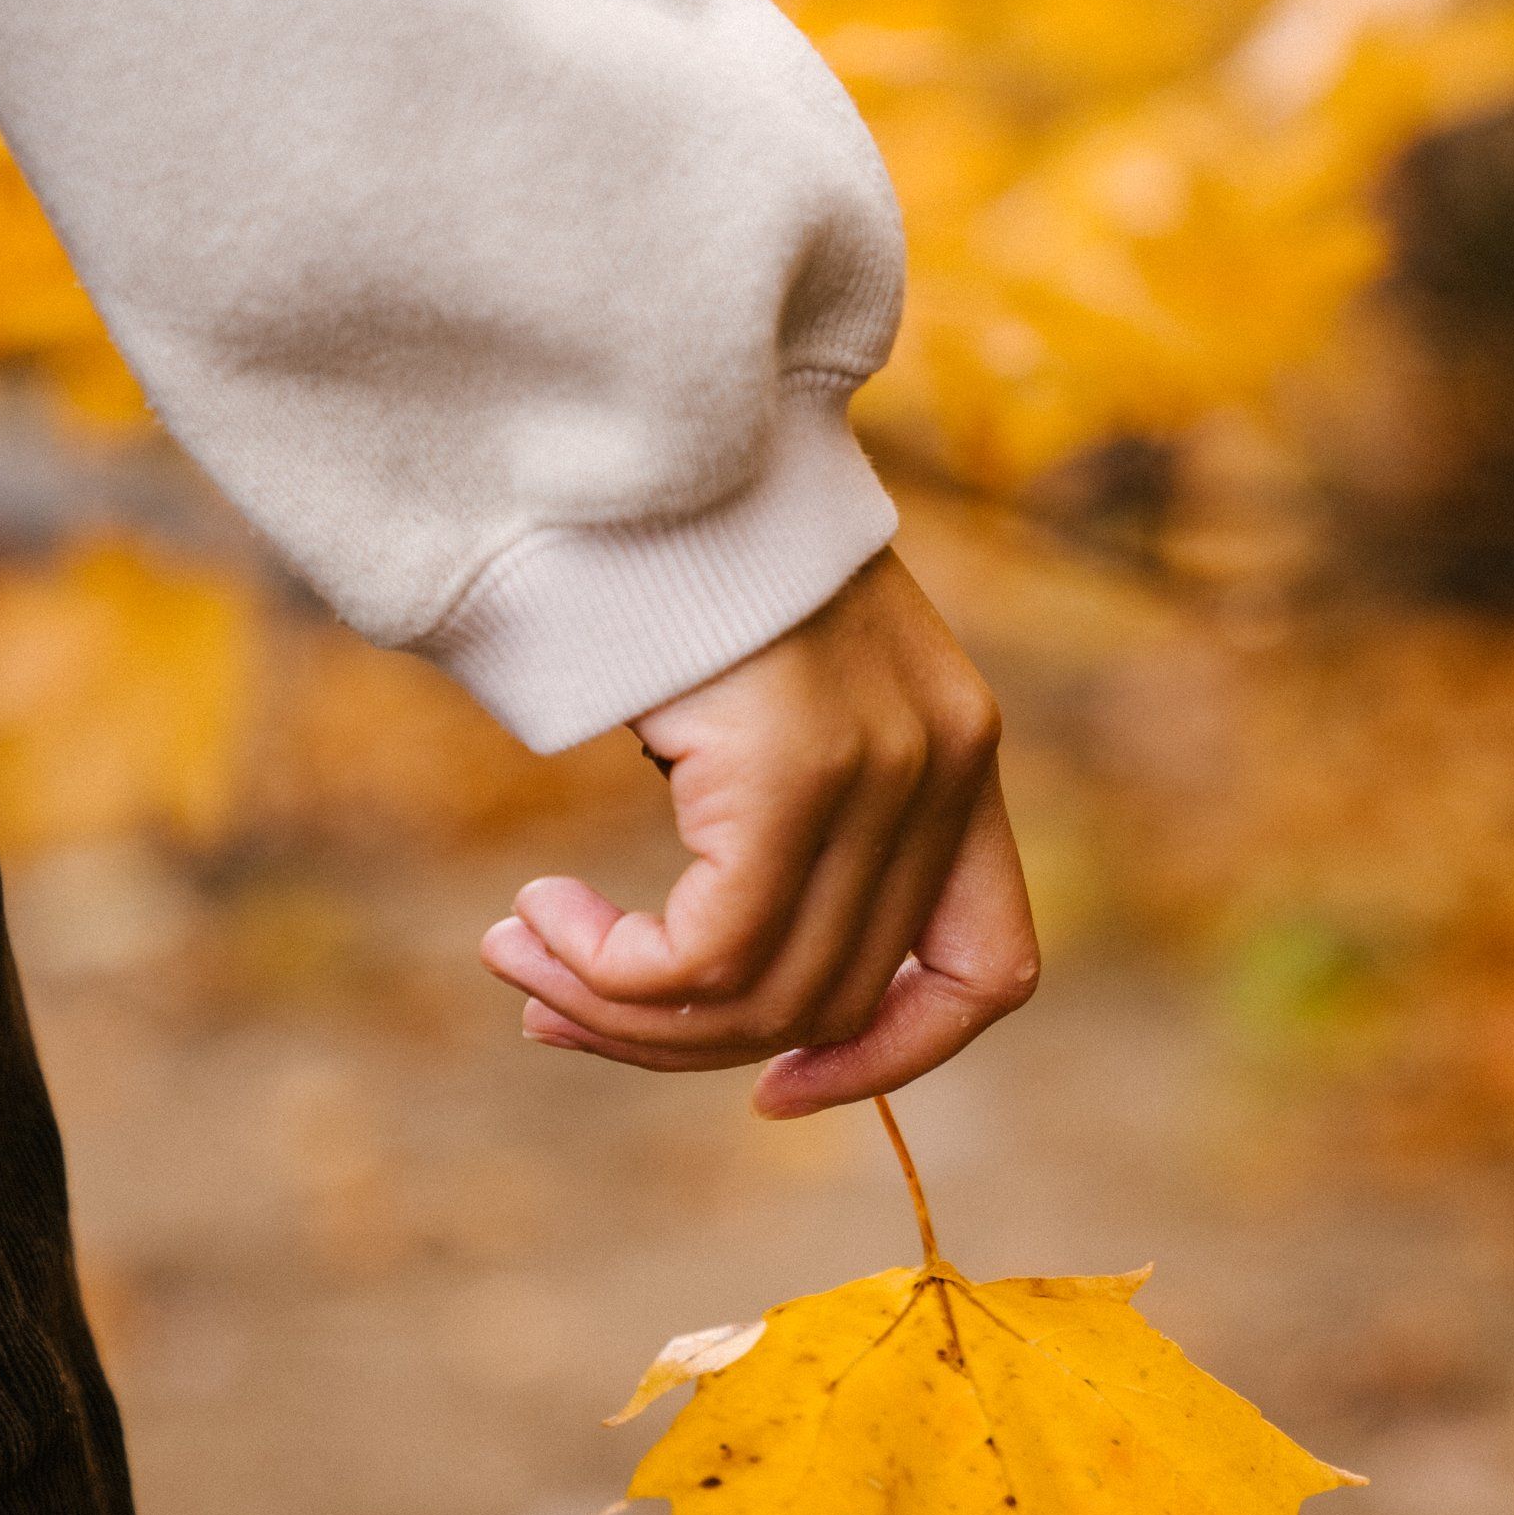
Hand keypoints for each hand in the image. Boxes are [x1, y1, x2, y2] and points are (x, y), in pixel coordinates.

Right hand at [479, 549, 1038, 1115]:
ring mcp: (881, 769)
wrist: (643, 424)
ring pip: (761, 996)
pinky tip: (537, 919)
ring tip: (521, 959)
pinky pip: (709, 955)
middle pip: (832, 1000)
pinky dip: (612, 971)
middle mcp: (944, 768)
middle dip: (679, 1038)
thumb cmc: (677, 553)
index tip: (776, 1090)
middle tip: (551, 1007)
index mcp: (961, 757)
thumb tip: (707, 974)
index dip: (895, 1058)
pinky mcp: (796, 769)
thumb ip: (788, 819)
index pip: (991, 970)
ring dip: (620, 1007)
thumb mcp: (772, 695)